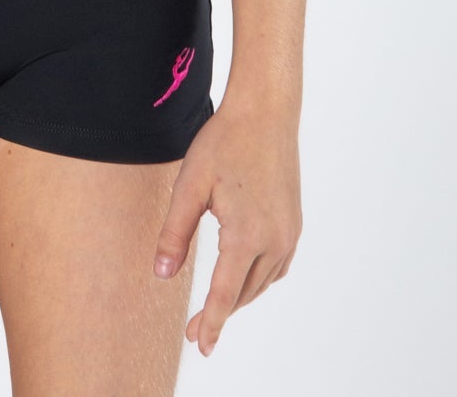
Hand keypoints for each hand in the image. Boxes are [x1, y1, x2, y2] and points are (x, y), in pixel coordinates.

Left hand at [152, 94, 302, 356]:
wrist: (266, 111)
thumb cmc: (224, 142)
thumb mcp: (190, 186)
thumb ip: (175, 233)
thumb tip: (162, 273)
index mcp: (247, 235)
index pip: (224, 294)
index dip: (210, 323)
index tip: (200, 346)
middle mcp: (274, 240)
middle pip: (244, 292)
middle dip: (220, 314)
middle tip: (195, 332)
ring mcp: (289, 232)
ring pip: (262, 282)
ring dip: (238, 297)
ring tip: (216, 309)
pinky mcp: (293, 222)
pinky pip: (276, 266)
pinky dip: (257, 279)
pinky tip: (243, 277)